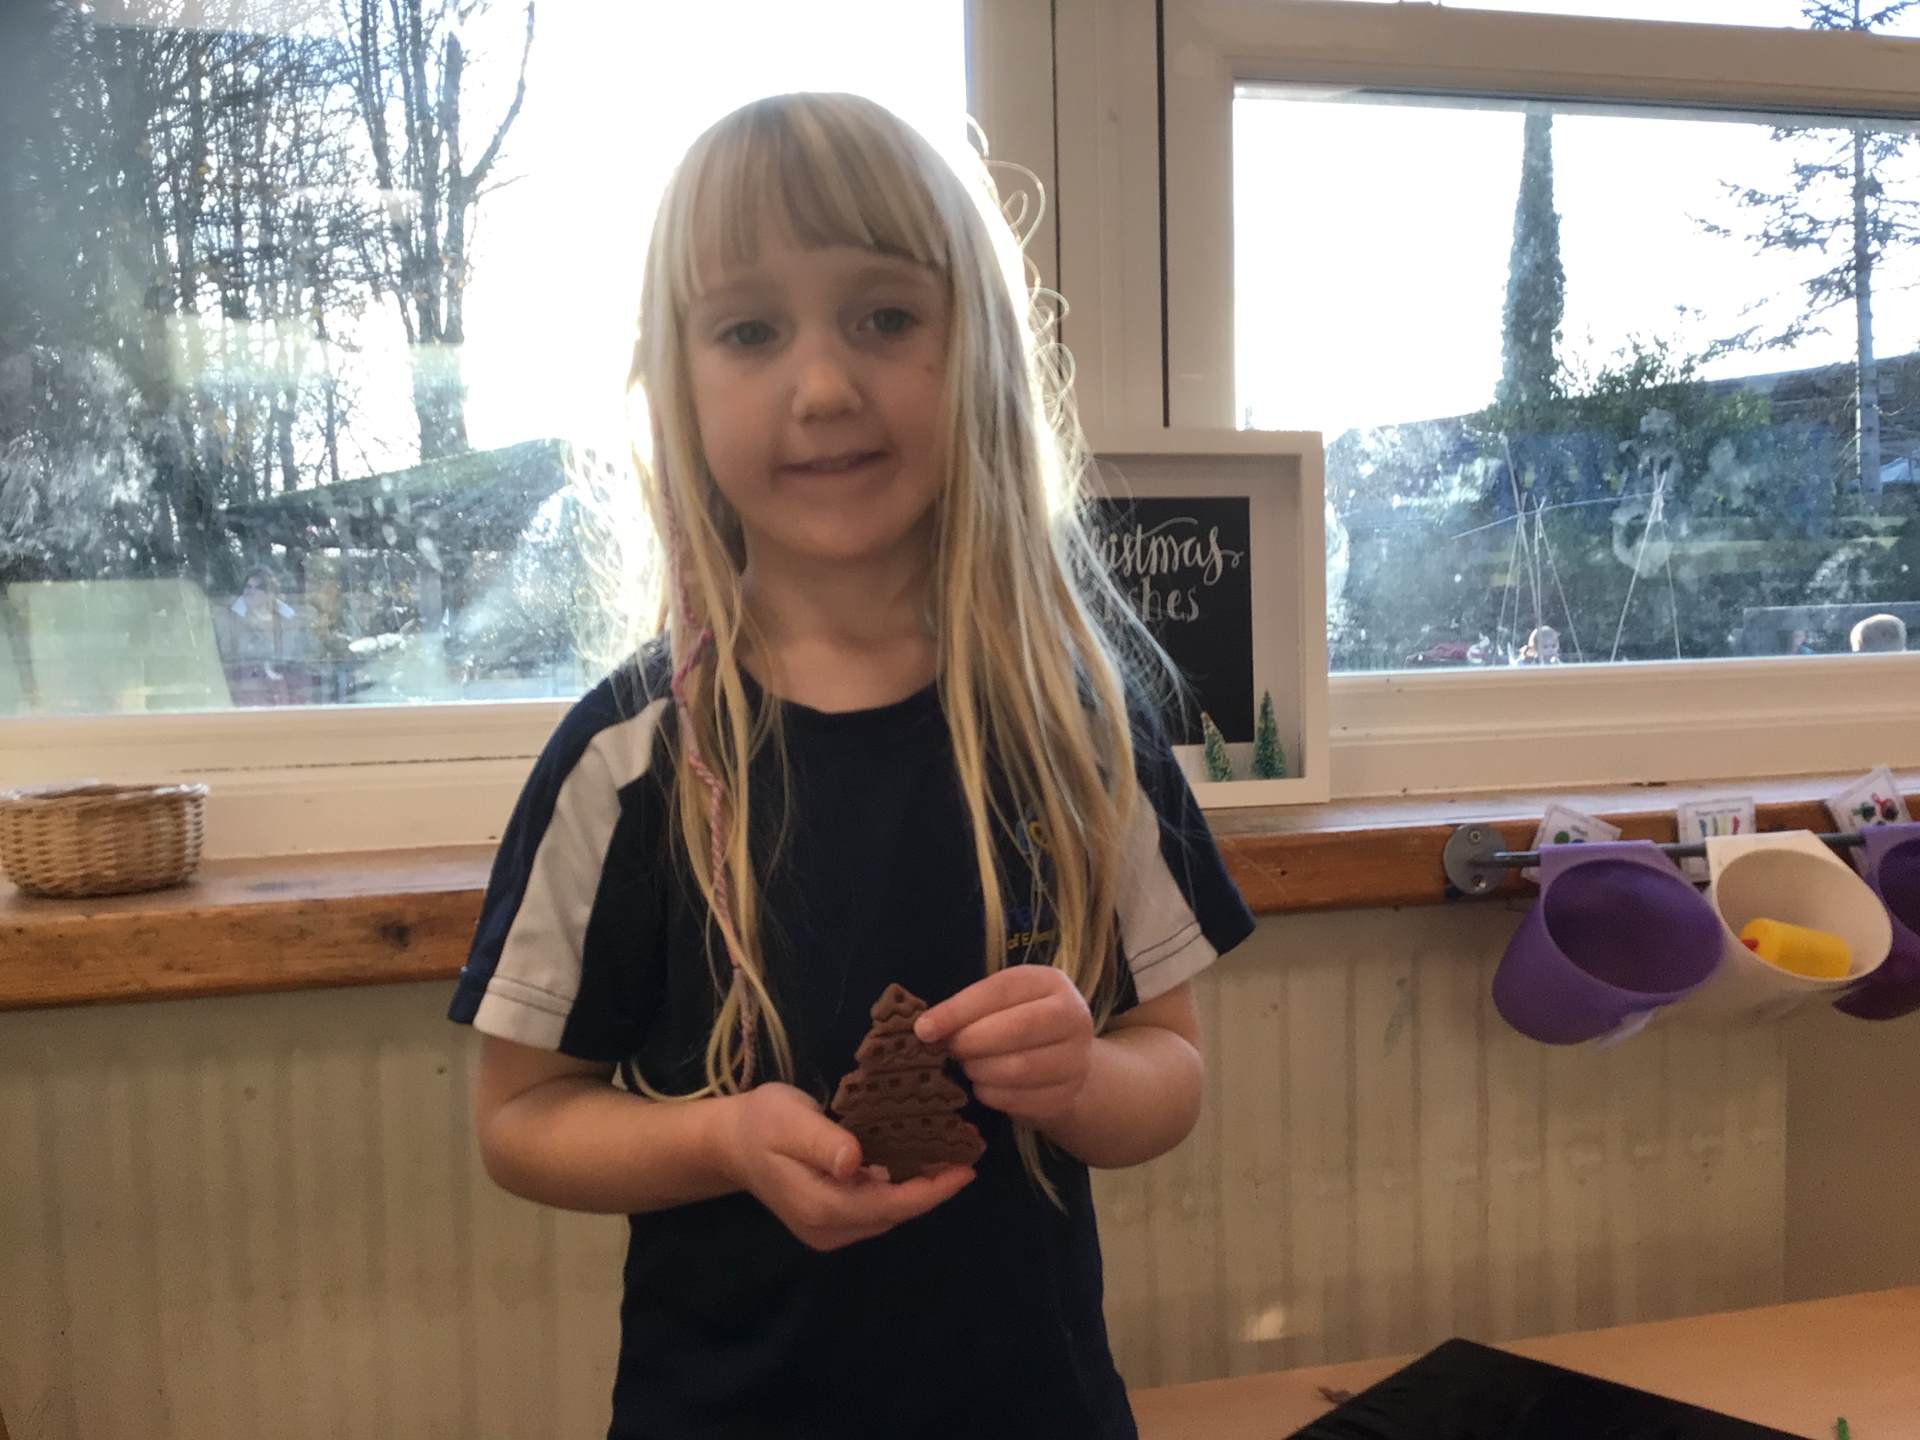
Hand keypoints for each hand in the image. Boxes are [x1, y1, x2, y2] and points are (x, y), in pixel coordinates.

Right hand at [719, 1082, 973, 1251]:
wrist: (731, 1144)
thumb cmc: (762, 1123)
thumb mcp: (789, 1120)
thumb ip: (823, 1141)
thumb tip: (854, 1162)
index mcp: (822, 1206)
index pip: (890, 1206)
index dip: (931, 1191)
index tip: (966, 1168)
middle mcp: (829, 1229)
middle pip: (894, 1215)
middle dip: (932, 1189)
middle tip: (965, 1152)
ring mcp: (828, 1231)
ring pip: (887, 1215)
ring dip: (918, 1190)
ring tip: (948, 1155)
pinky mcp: (830, 1223)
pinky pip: (875, 1210)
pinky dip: (899, 1190)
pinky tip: (915, 1162)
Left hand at [915, 965, 1094, 1131]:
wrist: (1064, 1064)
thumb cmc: (1019, 1023)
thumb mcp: (1001, 1004)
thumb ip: (969, 1009)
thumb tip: (926, 1029)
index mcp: (1050, 982)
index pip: (1001, 990)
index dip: (959, 1010)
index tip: (924, 1029)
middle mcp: (1073, 1017)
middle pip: (1015, 1029)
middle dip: (970, 1042)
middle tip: (949, 1050)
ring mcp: (1075, 1060)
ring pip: (1017, 1069)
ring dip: (979, 1070)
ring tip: (968, 1066)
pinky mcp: (1066, 1097)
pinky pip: (1018, 1100)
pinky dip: (991, 1095)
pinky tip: (985, 1085)